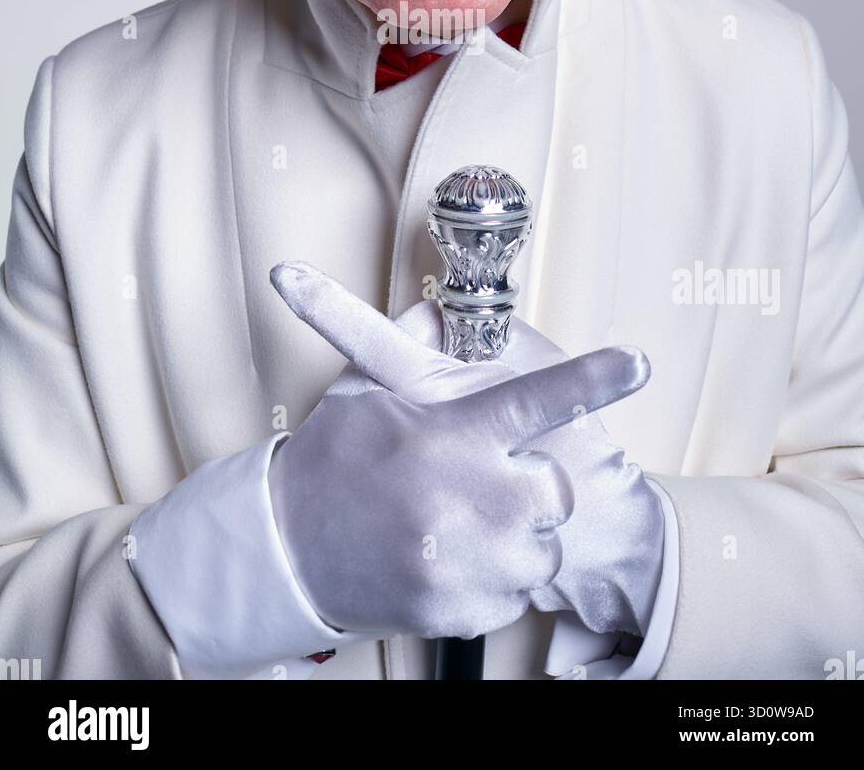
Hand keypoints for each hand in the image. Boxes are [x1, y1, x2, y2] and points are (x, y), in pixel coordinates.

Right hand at [268, 261, 648, 642]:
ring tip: (462, 522)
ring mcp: (469, 563)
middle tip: (485, 478)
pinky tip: (451, 557)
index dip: (593, 380)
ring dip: (518, 535)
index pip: (537, 400)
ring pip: (543, 548)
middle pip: (555, 490)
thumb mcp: (368, 392)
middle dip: (532, 483)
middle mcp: (469, 500)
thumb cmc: (332, 463)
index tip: (637, 364)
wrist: (285, 550)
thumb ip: (414, 351)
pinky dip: (496, 577)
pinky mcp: (464, 612)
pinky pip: (516, 593)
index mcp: (451, 436)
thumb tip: (440, 310)